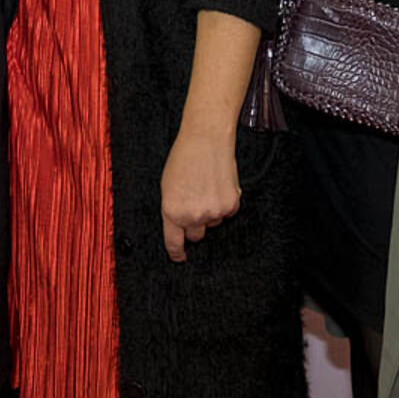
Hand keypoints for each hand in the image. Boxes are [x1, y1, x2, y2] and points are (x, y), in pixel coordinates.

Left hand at [161, 126, 241, 261]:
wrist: (206, 140)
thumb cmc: (184, 158)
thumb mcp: (168, 187)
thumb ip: (173, 209)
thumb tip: (181, 225)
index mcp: (172, 212)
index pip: (174, 242)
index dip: (177, 253)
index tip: (179, 257)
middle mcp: (193, 216)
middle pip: (196, 236)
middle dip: (195, 226)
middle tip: (195, 206)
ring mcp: (213, 212)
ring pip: (213, 223)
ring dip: (211, 211)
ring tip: (206, 186)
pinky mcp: (231, 205)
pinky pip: (227, 213)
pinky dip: (224, 203)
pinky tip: (218, 185)